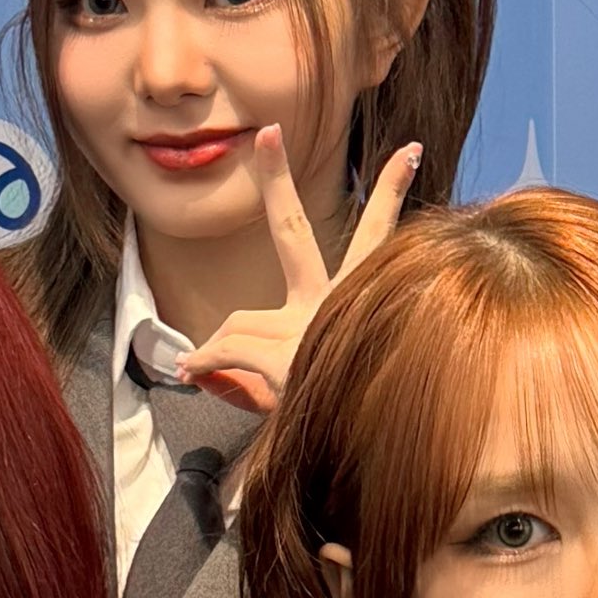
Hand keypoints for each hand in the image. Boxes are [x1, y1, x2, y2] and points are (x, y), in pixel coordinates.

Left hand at [171, 133, 424, 416]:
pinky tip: (188, 376)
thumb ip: (242, 375)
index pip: (367, 242)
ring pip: (239, 322)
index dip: (384, 195)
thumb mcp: (286, 393)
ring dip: (223, 352)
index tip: (409, 149)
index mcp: (349, 305)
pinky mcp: (293, 356)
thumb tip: (188, 366)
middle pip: (294, 233)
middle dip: (277, 179)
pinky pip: (227, 349)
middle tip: (267, 131)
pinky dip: (203, 364)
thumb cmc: (334, 424)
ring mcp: (313, 329)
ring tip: (201, 375)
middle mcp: (332, 308)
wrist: (359, 466)